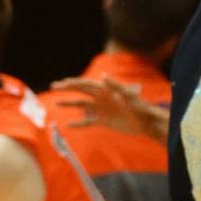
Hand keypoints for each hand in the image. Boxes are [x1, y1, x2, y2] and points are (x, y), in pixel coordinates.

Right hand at [50, 77, 167, 141]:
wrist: (147, 123)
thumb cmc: (140, 107)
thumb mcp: (129, 96)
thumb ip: (116, 86)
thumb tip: (102, 75)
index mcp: (106, 90)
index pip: (87, 84)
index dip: (74, 82)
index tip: (62, 83)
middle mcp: (102, 98)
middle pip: (81, 92)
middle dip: (67, 89)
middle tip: (53, 86)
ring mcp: (102, 109)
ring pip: (82, 106)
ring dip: (69, 104)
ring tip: (56, 103)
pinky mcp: (104, 121)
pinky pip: (88, 121)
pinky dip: (78, 123)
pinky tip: (68, 124)